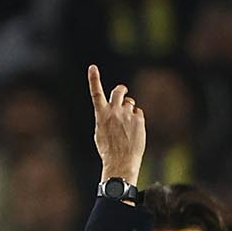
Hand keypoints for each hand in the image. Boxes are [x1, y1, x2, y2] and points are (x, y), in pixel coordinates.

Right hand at [89, 64, 144, 185]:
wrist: (121, 163)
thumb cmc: (108, 150)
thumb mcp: (100, 132)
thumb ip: (105, 117)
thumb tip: (114, 109)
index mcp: (101, 115)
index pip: (96, 93)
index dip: (94, 79)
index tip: (92, 67)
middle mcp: (114, 111)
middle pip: (118, 91)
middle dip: (121, 90)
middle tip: (123, 91)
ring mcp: (127, 114)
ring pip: (130, 103)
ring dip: (128, 109)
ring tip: (127, 126)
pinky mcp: (139, 119)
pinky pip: (138, 113)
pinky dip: (136, 119)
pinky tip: (133, 131)